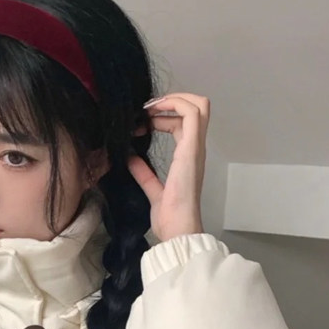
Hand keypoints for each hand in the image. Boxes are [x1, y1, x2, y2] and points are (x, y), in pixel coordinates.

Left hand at [127, 93, 208, 242]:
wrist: (177, 228)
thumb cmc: (169, 216)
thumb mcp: (153, 190)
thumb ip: (144, 174)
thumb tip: (131, 159)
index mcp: (188, 157)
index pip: (184, 122)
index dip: (165, 114)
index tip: (143, 120)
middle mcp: (195, 149)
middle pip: (197, 108)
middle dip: (172, 100)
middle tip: (146, 110)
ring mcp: (195, 148)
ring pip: (198, 106)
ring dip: (172, 100)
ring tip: (148, 109)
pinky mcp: (191, 150)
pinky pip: (192, 114)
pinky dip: (174, 105)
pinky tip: (153, 113)